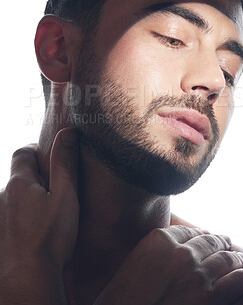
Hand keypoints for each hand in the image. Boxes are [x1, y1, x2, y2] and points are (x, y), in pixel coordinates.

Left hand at [0, 128, 78, 304]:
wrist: (28, 278)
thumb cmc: (50, 237)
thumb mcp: (65, 195)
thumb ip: (65, 163)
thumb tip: (68, 132)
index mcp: (19, 183)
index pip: (22, 152)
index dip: (36, 149)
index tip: (50, 155)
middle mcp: (3, 196)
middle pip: (19, 175)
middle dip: (36, 175)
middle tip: (57, 185)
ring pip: (15, 197)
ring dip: (30, 197)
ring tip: (49, 210)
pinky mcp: (0, 233)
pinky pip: (12, 214)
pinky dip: (24, 214)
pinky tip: (38, 227)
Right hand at [94, 225, 242, 304]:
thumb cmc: (126, 293)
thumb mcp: (138, 258)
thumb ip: (159, 245)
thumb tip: (179, 242)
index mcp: (161, 239)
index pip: (189, 231)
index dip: (201, 233)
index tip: (207, 235)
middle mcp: (182, 252)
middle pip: (210, 241)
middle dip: (221, 241)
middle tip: (227, 241)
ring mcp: (198, 274)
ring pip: (226, 258)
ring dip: (236, 255)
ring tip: (240, 256)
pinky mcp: (211, 297)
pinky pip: (237, 280)